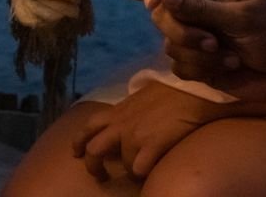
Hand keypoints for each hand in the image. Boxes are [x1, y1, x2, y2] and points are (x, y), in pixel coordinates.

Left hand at [73, 81, 214, 180]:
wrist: (189, 91)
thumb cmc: (167, 93)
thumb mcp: (138, 100)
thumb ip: (127, 113)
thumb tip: (124, 122)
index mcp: (117, 111)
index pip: (89, 126)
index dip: (79, 141)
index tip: (76, 153)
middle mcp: (121, 124)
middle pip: (94, 149)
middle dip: (93, 165)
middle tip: (99, 175)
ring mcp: (135, 135)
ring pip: (123, 164)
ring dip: (131, 171)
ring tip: (140, 171)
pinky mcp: (152, 145)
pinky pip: (140, 169)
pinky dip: (144, 174)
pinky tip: (152, 169)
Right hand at [143, 0, 265, 98]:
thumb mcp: (242, 16)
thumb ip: (202, 8)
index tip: (155, 2)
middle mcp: (193, 12)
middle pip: (160, 15)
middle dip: (181, 32)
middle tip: (211, 41)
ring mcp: (194, 39)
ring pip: (169, 44)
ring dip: (198, 55)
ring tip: (230, 57)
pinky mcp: (199, 66)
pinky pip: (179, 67)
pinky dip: (200, 70)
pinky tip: (227, 68)